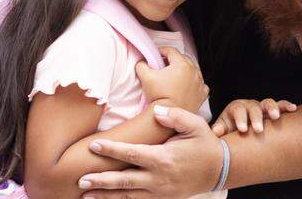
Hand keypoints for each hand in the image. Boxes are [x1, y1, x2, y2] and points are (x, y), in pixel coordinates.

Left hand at [79, 107, 221, 198]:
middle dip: (101, 181)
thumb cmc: (204, 144)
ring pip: (128, 196)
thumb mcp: (195, 125)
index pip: (132, 154)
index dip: (112, 150)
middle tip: (81, 180)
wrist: (220, 170)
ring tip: (85, 196)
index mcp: (164, 159)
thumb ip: (175, 116)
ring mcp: (160, 192)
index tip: (93, 145)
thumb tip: (157, 112)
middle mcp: (159, 178)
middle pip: (125, 181)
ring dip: (106, 196)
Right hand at [136, 47, 207, 113]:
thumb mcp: (145, 76)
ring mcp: (200, 83)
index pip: (171, 51)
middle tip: (164, 65)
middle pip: (183, 58)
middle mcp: (194, 72)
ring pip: (193, 70)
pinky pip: (200, 84)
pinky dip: (194, 83)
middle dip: (173, 60)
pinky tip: (186, 86)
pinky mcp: (202, 94)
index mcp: (181, 64)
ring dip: (184, 70)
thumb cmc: (158, 95)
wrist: (168, 113)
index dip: (162, 50)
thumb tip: (143, 62)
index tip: (156, 54)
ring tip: (174, 76)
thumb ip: (142, 64)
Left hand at [212, 98, 296, 135]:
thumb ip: (219, 130)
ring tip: (275, 117)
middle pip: (253, 107)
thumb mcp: (222, 129)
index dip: (240, 119)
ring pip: (267, 103)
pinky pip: (280, 106)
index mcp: (236, 109)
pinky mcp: (273, 112)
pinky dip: (286, 106)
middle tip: (258, 129)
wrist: (240, 128)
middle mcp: (249, 106)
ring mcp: (262, 108)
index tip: (243, 129)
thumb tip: (216, 133)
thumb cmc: (230, 129)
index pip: (238, 110)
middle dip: (256, 118)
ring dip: (272, 109)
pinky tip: (293, 108)